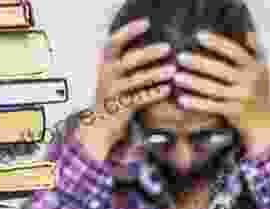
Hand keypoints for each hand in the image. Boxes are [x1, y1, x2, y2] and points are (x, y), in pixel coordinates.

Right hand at [78, 17, 175, 161]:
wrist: (97, 125)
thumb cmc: (110, 95)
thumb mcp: (111, 75)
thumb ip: (123, 60)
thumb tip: (146, 44)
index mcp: (104, 64)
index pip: (114, 43)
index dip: (129, 31)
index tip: (146, 23)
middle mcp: (107, 76)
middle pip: (129, 60)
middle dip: (149, 53)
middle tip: (167, 48)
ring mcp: (114, 92)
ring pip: (136, 80)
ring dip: (156, 74)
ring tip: (172, 70)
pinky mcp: (121, 108)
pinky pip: (140, 99)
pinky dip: (154, 94)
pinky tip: (167, 90)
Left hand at [172, 31, 269, 156]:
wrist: (265, 121)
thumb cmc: (256, 94)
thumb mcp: (258, 72)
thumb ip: (246, 58)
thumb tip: (232, 38)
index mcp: (254, 67)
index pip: (234, 51)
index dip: (217, 42)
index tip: (199, 36)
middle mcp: (249, 81)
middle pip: (220, 69)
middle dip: (198, 62)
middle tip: (181, 57)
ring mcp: (242, 97)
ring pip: (214, 88)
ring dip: (193, 82)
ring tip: (177, 77)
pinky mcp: (234, 112)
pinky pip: (211, 106)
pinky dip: (196, 103)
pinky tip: (183, 100)